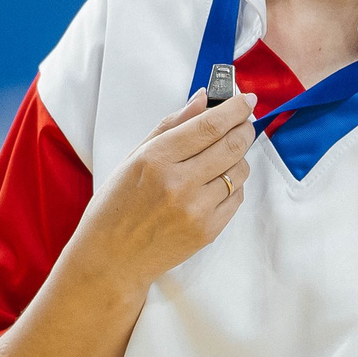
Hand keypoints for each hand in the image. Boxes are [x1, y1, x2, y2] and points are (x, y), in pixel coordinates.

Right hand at [68, 90, 256, 292]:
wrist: (112, 259)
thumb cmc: (117, 205)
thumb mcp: (134, 158)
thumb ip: (171, 125)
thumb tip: (204, 98)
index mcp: (156, 159)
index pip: (209, 125)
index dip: (234, 108)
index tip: (246, 99)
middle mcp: (179, 183)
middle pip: (232, 145)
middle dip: (244, 128)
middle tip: (244, 122)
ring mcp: (196, 209)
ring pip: (240, 171)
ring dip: (239, 157)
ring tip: (224, 156)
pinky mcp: (208, 231)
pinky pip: (237, 197)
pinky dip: (234, 184)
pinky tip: (217, 183)